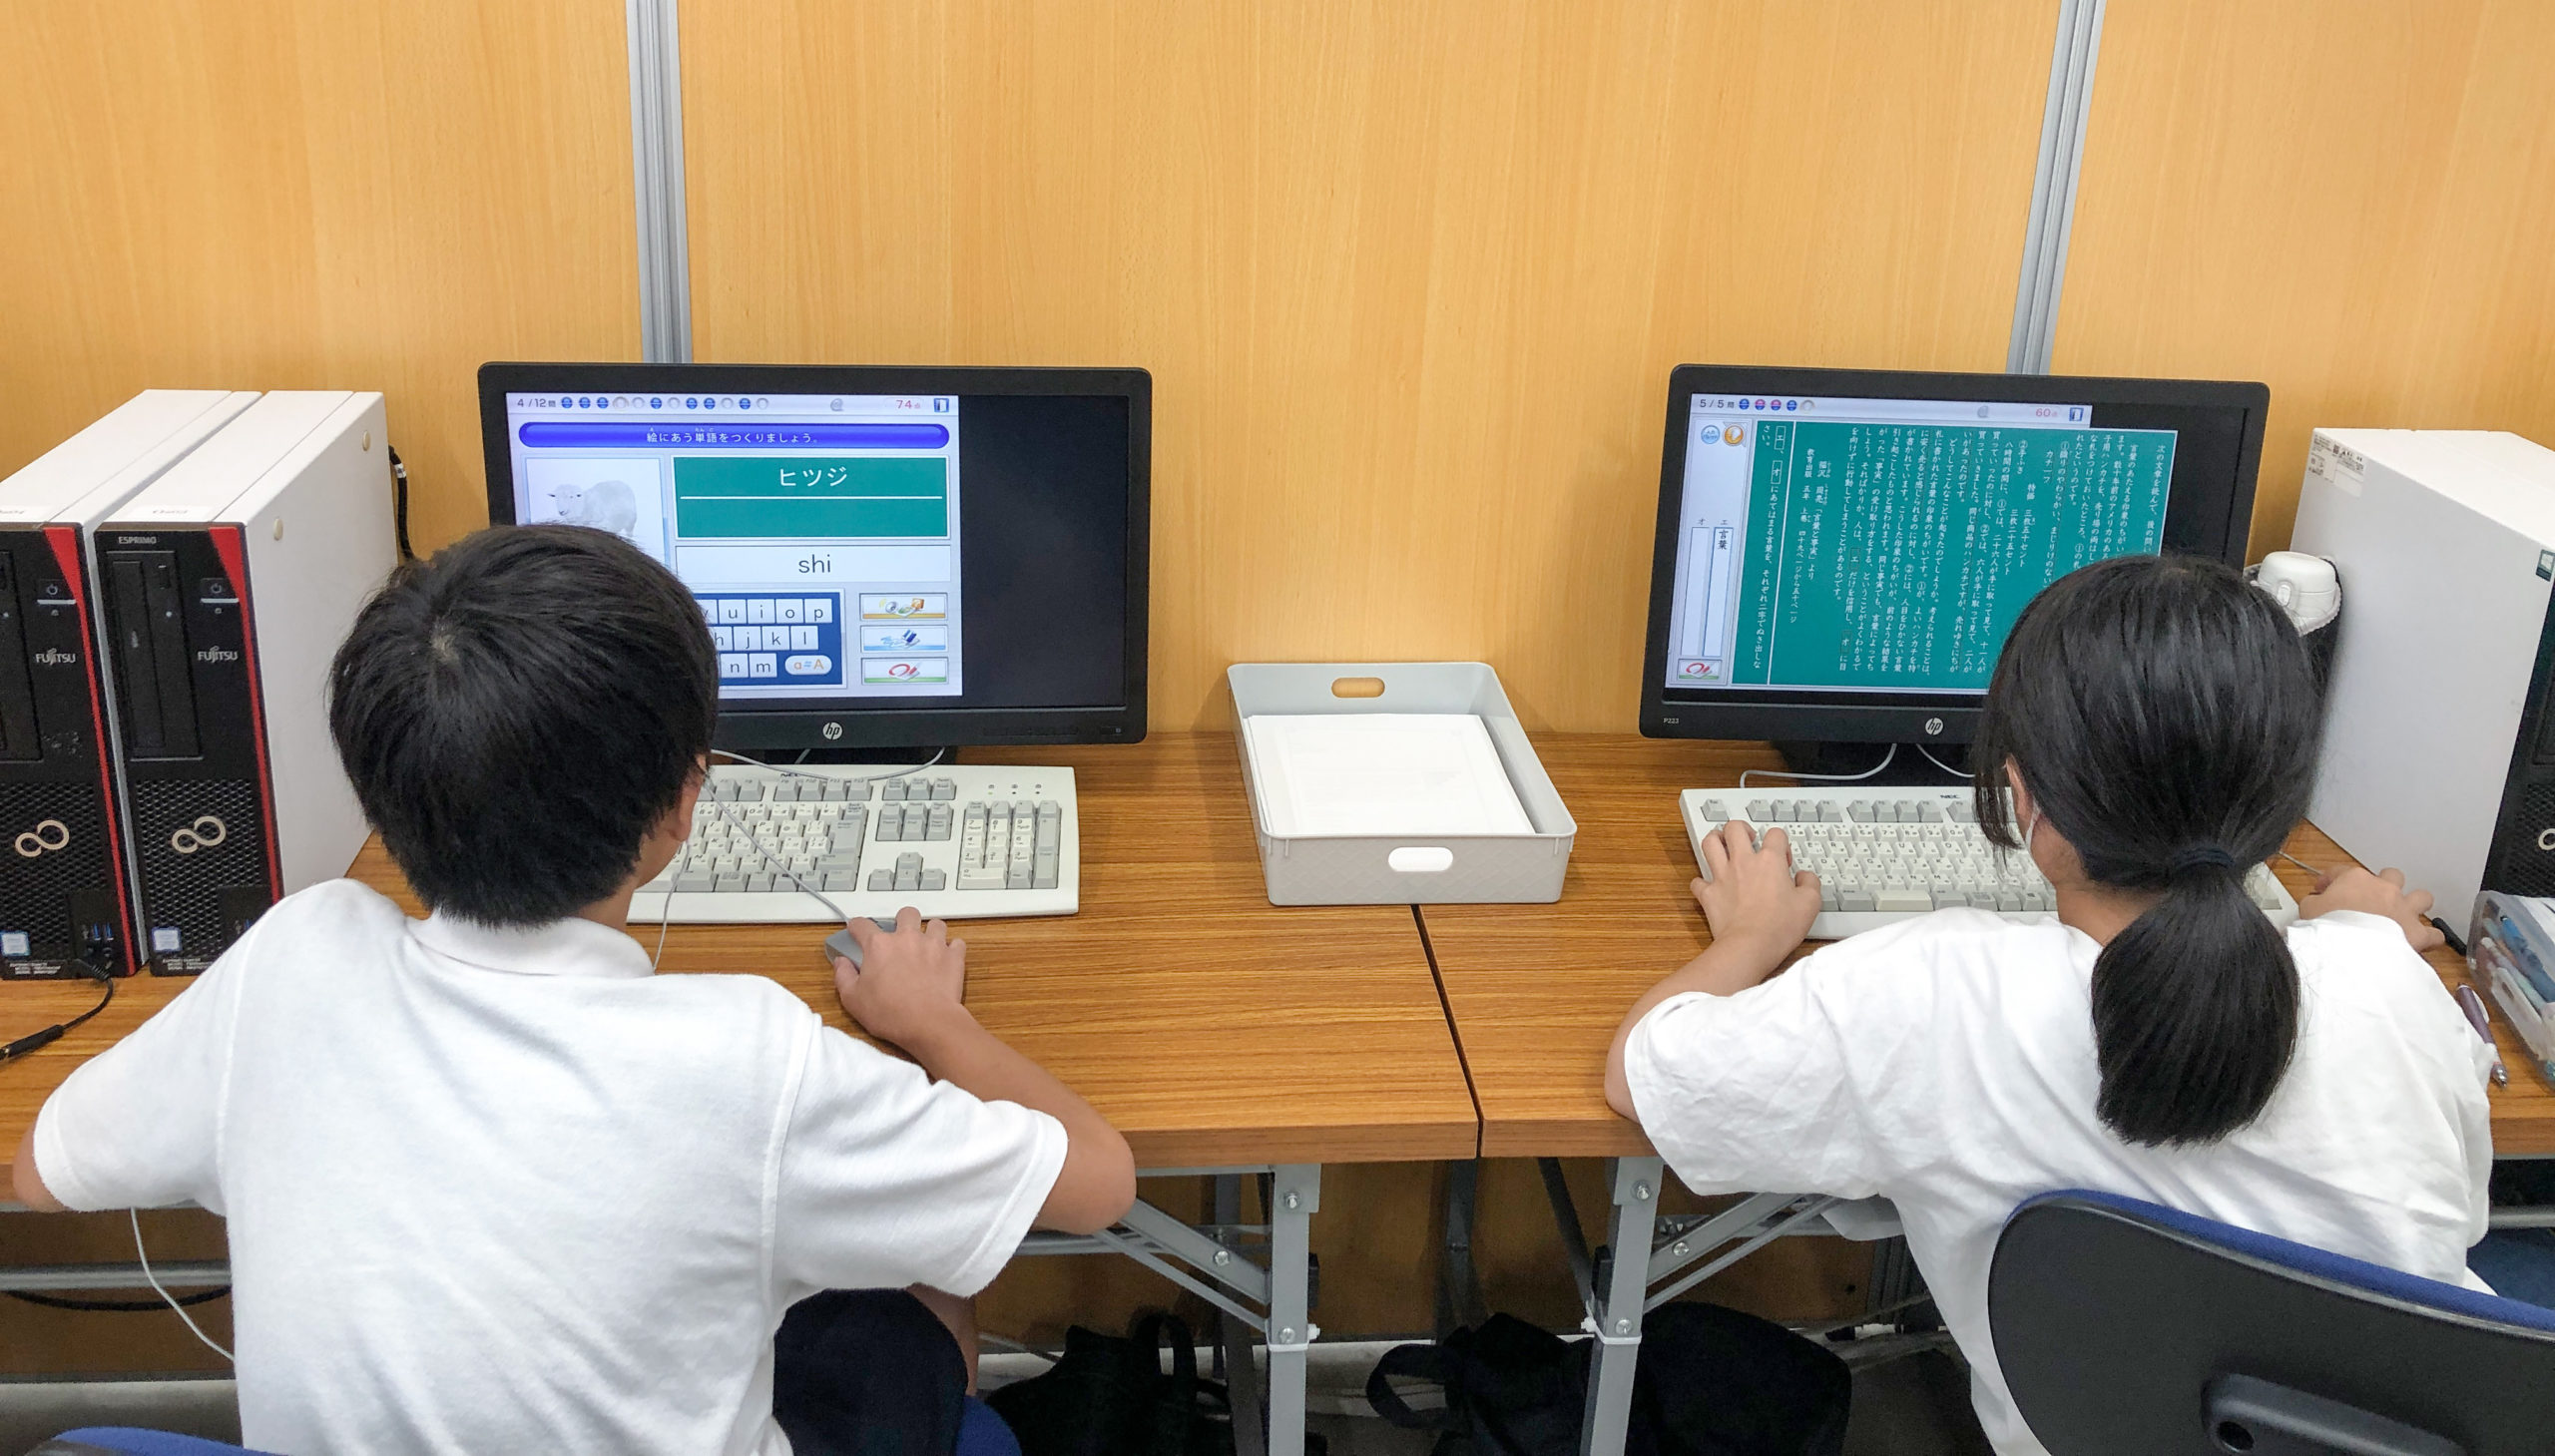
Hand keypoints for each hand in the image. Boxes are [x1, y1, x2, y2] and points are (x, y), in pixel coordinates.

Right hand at [833, 907, 971, 1048]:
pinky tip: (946, 959)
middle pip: (906, 914)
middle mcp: (907, 938)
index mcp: (879, 945)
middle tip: (900, 937)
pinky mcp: (954, 957)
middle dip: (902, 921)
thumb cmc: (890, 1013)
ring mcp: (933, 944)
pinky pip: (957, 943)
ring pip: (935, 924)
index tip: (856, 930)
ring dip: (930, 932)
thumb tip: (841, 962)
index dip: (857, 927)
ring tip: (927, 946)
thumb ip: (843, 976)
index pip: (863, 925)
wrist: (929, 1023)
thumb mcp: (853, 999)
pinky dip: (952, 949)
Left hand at [1692, 820, 1821, 969]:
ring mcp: (1722, 877)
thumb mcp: (1810, 904)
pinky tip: (1709, 885)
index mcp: (1770, 861)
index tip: (1783, 858)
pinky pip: (1697, 881)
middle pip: (1735, 828)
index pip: (1775, 834)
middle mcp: (1743, 863)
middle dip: (1742, 828)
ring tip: (1723, 845)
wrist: (1750, 946)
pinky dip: (1701, 881)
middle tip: (1748, 838)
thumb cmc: (1779, 927)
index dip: (1781, 842)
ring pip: (1710, 843)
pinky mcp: (1708, 895)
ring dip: (1715, 840)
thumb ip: (1810, 883)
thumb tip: (1805, 876)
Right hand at [2300, 865, 2445, 952]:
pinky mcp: (2417, 933)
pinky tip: (2425, 942)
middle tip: (2372, 898)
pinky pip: (2433, 934)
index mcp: (2356, 880)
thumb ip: (2312, 902)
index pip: (2341, 872)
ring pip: (2421, 897)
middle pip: (2391, 876)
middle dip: (2384, 885)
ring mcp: (2403, 909)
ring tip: (2406, 914)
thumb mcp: (2307, 910)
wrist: (2351, 948)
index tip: (2324, 890)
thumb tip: (2313, 904)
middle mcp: (2384, 889)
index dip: (2330, 880)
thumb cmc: (2330, 927)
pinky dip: (2431, 937)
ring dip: (2415, 904)